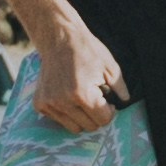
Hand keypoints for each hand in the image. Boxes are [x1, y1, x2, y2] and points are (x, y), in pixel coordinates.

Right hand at [25, 0, 129, 138]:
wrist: (58, 38)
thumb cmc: (87, 50)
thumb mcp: (110, 67)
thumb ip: (120, 88)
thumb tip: (126, 102)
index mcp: (82, 95)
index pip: (103, 120)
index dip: (109, 110)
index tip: (107, 99)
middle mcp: (63, 103)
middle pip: (90, 126)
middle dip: (96, 114)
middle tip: (95, 97)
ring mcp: (49, 104)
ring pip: (74, 128)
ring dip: (82, 117)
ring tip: (82, 97)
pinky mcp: (39, 104)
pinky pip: (59, 120)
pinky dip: (66, 112)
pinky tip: (67, 95)